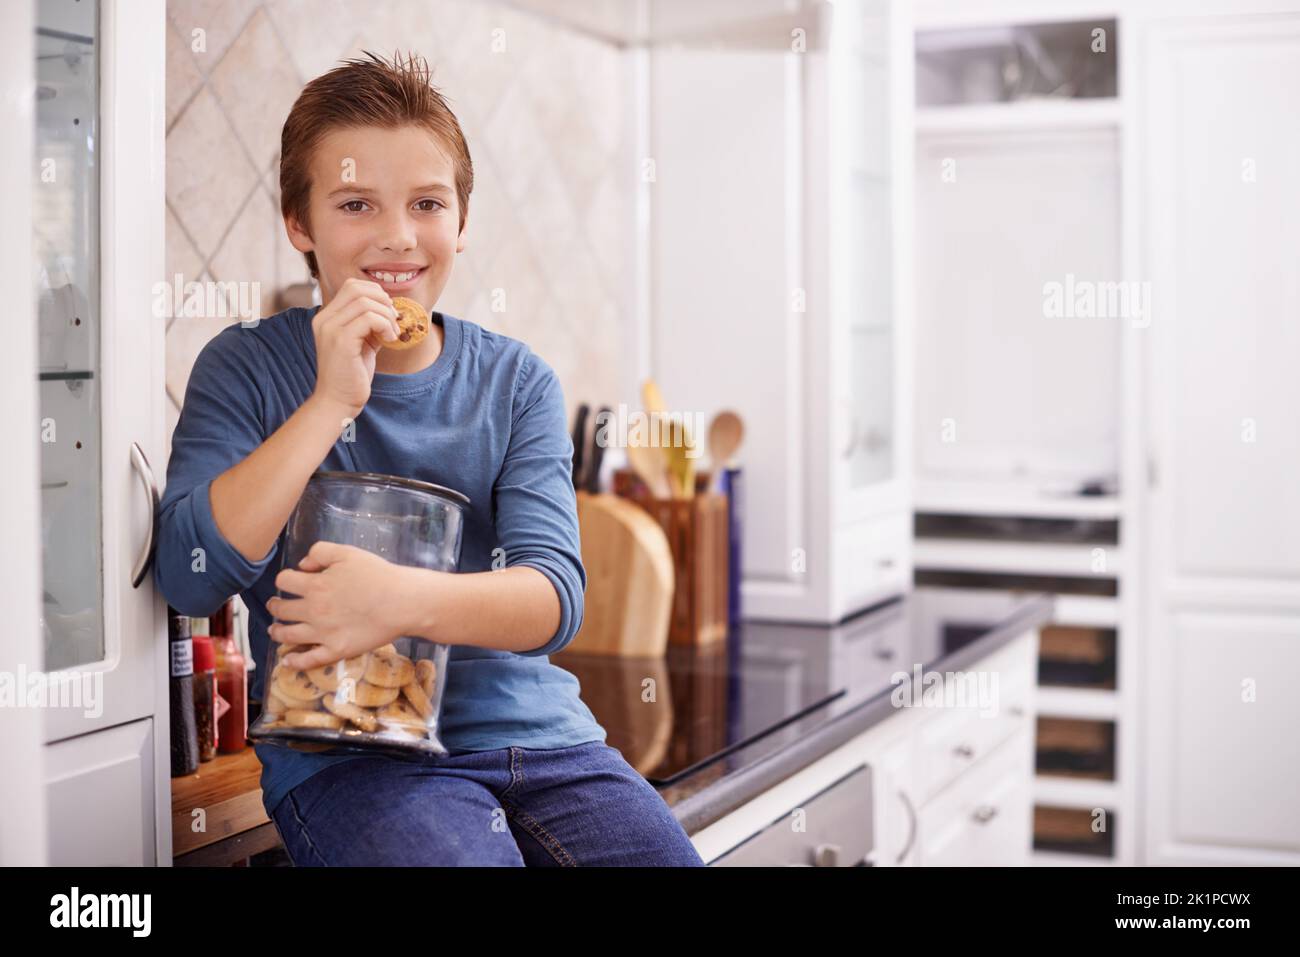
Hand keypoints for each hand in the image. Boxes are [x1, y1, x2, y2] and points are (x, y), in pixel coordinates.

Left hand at [267, 541, 420, 669]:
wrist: (402, 602)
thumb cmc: (378, 575)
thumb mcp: (348, 553)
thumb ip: (320, 552)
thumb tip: (303, 565)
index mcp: (315, 585)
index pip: (284, 581)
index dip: (284, 579)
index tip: (289, 581)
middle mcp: (313, 611)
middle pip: (281, 610)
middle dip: (275, 606)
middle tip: (276, 605)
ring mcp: (323, 633)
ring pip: (287, 636)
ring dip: (277, 632)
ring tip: (275, 630)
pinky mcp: (336, 650)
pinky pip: (309, 660)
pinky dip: (294, 662)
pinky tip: (287, 661)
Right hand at [309, 278, 402, 417]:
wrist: (338, 402)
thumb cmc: (352, 375)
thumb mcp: (363, 342)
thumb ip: (371, 324)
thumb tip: (391, 308)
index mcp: (326, 317)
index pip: (351, 286)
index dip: (375, 293)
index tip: (387, 313)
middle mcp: (324, 319)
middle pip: (357, 288)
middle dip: (382, 301)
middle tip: (393, 321)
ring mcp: (330, 329)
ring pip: (365, 302)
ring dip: (386, 315)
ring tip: (392, 333)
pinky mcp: (341, 341)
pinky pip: (369, 318)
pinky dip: (385, 325)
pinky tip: (389, 340)